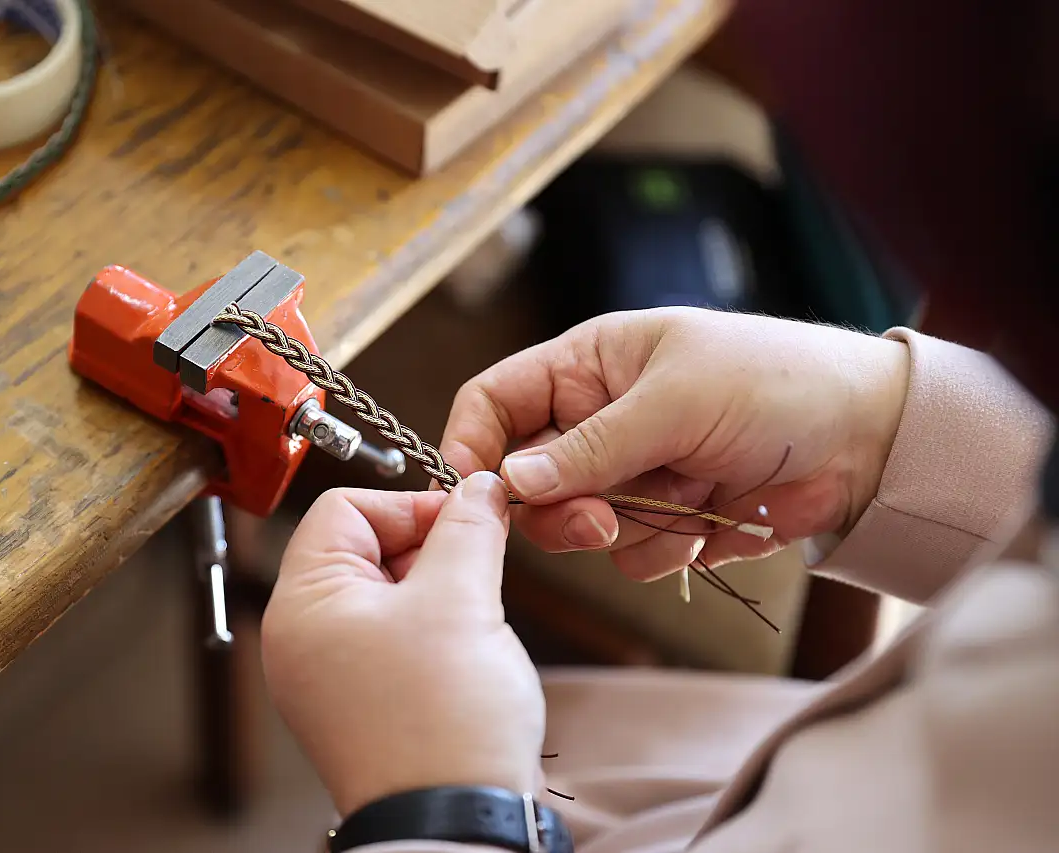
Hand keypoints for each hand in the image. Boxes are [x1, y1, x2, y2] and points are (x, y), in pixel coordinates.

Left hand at [261, 473, 544, 818]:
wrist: (455, 823)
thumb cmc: (442, 725)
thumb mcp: (461, 600)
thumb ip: (467, 528)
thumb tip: (478, 487)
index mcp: (302, 605)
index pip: (342, 509)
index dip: (408, 503)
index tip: (463, 519)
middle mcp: (304, 637)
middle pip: (365, 548)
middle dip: (428, 547)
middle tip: (477, 566)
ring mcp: (332, 673)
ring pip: (388, 592)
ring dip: (439, 588)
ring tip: (473, 619)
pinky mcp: (364, 700)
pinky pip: (396, 636)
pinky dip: (436, 627)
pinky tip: (468, 648)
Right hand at [439, 307, 910, 578]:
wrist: (871, 437)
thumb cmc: (775, 381)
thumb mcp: (676, 400)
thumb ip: (590, 446)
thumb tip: (508, 481)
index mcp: (588, 368)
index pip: (496, 401)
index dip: (474, 444)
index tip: (477, 492)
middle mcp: (598, 422)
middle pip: (528, 481)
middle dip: (561, 508)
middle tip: (602, 520)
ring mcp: (632, 475)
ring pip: (579, 529)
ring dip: (630, 528)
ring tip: (690, 498)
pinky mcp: (668, 519)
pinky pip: (633, 557)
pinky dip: (670, 547)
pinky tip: (714, 517)